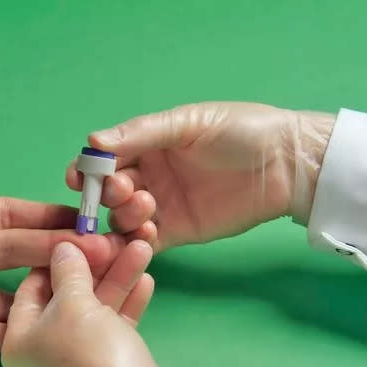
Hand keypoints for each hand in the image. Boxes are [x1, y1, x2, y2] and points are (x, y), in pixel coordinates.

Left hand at [0, 81, 120, 352]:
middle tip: (107, 253)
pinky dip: (11, 335)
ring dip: (47, 296)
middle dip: (61, 253)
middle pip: (18, 252)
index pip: (7, 213)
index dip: (46, 213)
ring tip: (92, 296)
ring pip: (8, 295)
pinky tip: (47, 334)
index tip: (86, 214)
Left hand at [1, 240, 178, 366]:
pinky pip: (112, 329)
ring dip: (118, 279)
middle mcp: (42, 354)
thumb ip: (69, 271)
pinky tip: (147, 281)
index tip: (77, 237)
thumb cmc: (90, 353)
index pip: (30, 289)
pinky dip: (127, 305)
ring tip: (143, 247)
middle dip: (95, 266)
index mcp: (18, 342)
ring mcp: (76, 363)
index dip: (53, 259)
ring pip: (95, 310)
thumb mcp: (74, 303)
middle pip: (67, 298)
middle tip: (116, 239)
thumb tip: (63, 249)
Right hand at [66, 103, 334, 250]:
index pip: (104, 159)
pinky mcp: (176, 233)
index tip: (80, 178)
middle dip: (107, 193)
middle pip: (108, 192)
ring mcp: (160, 206)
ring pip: (122, 219)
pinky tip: (151, 231)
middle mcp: (147, 175)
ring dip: (124, 215)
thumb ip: (141, 133)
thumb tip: (92, 141)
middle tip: (124, 189)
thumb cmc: (241, 132)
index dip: (88, 170)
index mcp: (146, 144)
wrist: (286, 165)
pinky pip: (144, 243)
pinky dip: (138, 241)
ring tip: (147, 206)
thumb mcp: (188, 123)